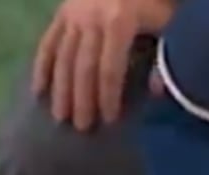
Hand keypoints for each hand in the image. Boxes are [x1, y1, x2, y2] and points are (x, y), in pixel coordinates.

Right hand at [32, 0, 172, 129]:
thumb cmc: (157, 1)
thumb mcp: (170, 23)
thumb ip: (164, 56)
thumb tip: (157, 92)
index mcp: (119, 21)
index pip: (110, 67)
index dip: (109, 95)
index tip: (109, 120)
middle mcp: (91, 17)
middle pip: (83, 66)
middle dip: (82, 98)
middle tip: (82, 127)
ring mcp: (73, 13)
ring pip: (63, 56)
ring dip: (61, 88)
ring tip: (60, 117)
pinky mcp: (62, 11)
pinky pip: (48, 41)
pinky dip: (43, 66)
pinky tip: (38, 90)